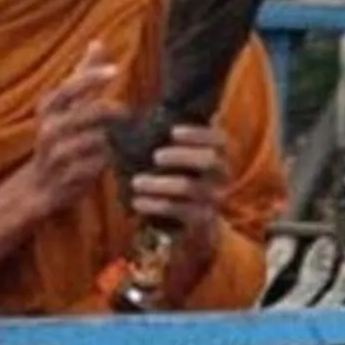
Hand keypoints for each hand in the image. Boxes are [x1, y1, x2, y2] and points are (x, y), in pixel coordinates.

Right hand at [19, 42, 127, 220]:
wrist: (39, 186)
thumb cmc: (59, 138)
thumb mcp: (66, 106)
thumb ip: (82, 76)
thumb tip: (98, 43)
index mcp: (50, 108)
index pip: (69, 87)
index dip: (91, 77)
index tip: (115, 70)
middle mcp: (50, 130)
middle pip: (85, 114)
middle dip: (112, 111)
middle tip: (130, 112)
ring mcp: (56, 156)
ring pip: (92, 141)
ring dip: (116, 137)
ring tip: (133, 135)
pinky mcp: (67, 179)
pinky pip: (94, 167)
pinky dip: (110, 161)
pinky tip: (122, 157)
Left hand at [128, 121, 234, 265]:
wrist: (194, 227)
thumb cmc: (179, 182)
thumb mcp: (178, 161)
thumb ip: (163, 140)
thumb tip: (124, 118)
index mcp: (217, 155)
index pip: (218, 139)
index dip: (197, 133)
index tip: (173, 131)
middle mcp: (220, 175)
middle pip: (208, 160)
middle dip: (181, 155)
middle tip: (155, 156)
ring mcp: (212, 198)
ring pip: (189, 186)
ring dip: (159, 183)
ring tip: (136, 182)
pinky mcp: (201, 219)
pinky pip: (178, 210)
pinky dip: (155, 205)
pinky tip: (137, 202)